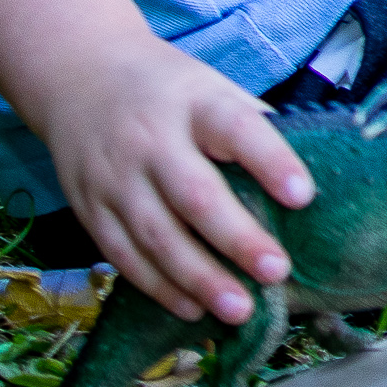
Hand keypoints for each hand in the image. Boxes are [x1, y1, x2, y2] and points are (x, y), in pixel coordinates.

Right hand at [34, 41, 314, 324]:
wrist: (77, 77)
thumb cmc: (168, 91)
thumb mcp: (212, 88)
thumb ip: (252, 126)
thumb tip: (308, 176)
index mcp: (195, 103)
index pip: (236, 129)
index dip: (270, 162)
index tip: (304, 196)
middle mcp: (151, 140)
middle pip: (194, 194)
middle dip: (237, 239)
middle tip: (277, 271)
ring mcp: (115, 177)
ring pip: (156, 236)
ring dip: (199, 279)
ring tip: (240, 309)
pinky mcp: (90, 208)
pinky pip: (124, 255)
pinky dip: (158, 286)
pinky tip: (192, 308)